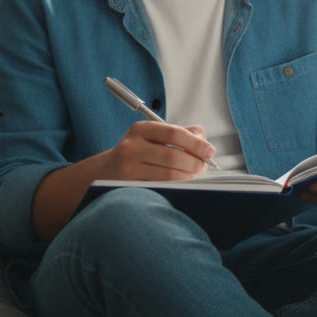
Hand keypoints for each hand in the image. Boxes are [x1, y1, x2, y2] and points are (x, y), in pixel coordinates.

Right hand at [100, 121, 214, 181]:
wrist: (107, 171)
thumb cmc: (139, 152)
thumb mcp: (155, 136)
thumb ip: (183, 133)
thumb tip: (205, 142)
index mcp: (142, 129)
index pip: (174, 133)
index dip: (196, 143)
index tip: (210, 151)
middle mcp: (132, 146)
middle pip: (172, 156)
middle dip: (194, 163)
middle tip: (203, 167)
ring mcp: (128, 167)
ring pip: (167, 175)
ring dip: (187, 177)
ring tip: (194, 177)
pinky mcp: (128, 186)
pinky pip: (159, 187)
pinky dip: (175, 187)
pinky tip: (181, 185)